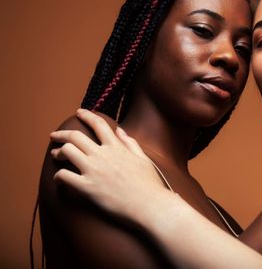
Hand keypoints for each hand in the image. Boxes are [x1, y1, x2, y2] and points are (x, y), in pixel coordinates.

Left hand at [50, 109, 166, 225]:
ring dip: (59, 152)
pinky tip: (59, 178)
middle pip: (75, 136)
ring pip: (67, 151)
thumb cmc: (150, 184)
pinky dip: (58, 175)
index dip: (87, 115)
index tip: (79, 112)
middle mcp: (103, 155)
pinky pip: (64, 176)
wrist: (150, 205)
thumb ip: (130, 143)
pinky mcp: (87, 188)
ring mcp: (94, 171)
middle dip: (62, 134)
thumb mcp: (143, 159)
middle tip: (54, 135)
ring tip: (56, 155)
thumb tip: (120, 131)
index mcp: (117, 147)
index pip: (99, 124)